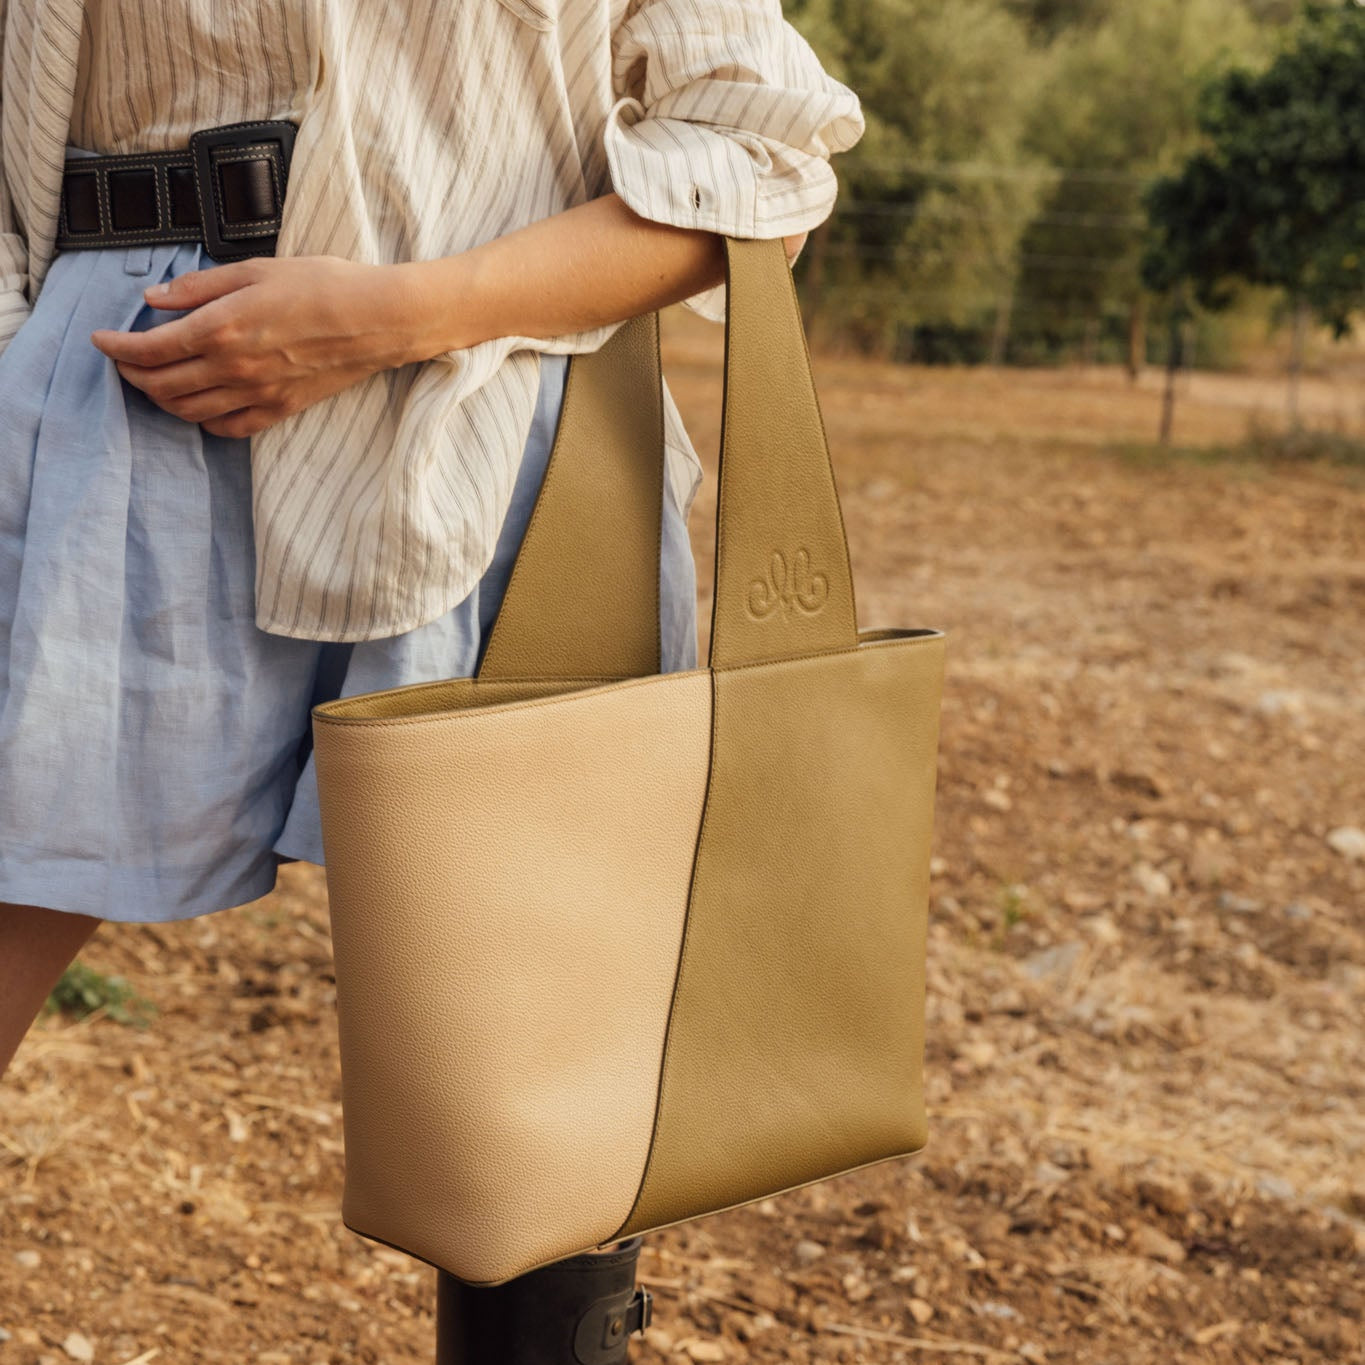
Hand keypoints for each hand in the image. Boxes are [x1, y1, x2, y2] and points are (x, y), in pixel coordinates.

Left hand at [90, 255, 422, 437]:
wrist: (378, 320)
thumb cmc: (322, 285)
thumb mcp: (255, 269)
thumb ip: (199, 288)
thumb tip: (154, 300)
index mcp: (222, 328)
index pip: (149, 349)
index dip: (116, 348)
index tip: (101, 340)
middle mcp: (233, 368)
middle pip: (162, 386)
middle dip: (132, 375)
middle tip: (123, 360)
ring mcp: (257, 394)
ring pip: (189, 411)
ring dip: (162, 400)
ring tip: (154, 382)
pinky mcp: (279, 409)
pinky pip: (228, 428)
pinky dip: (203, 420)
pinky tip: (200, 406)